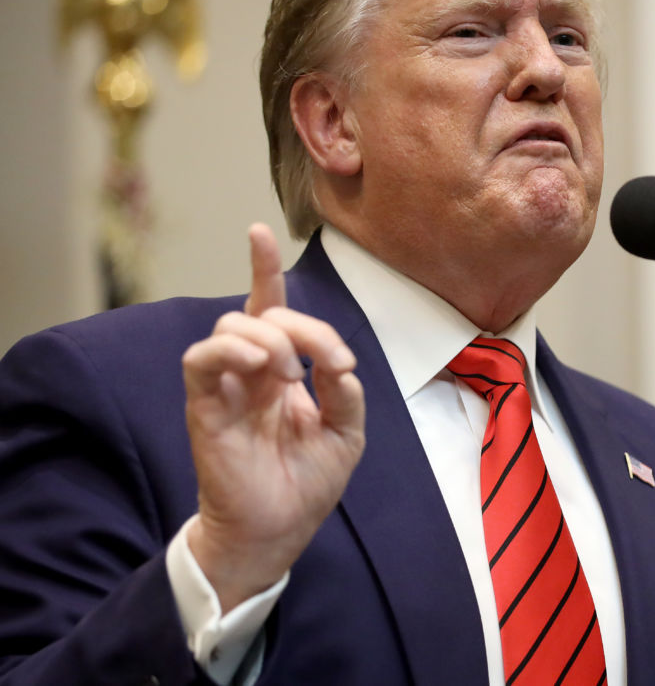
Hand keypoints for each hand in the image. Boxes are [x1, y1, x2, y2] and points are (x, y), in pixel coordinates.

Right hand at [181, 224, 364, 610]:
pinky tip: (261, 368)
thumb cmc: (308, 482)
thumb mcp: (346, 432)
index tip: (258, 231)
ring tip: (290, 373)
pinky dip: (230, 351)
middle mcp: (252, 371)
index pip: (271, 308)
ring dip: (269, 337)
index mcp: (284, 370)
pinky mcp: (205, 406)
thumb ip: (344, 391)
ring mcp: (227, 386)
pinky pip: (200, 359)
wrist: (279, 530)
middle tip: (329, 363)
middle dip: (303, 324)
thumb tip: (337, 361)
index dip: (264, 268)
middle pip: (262, 313)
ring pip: (230, 327)